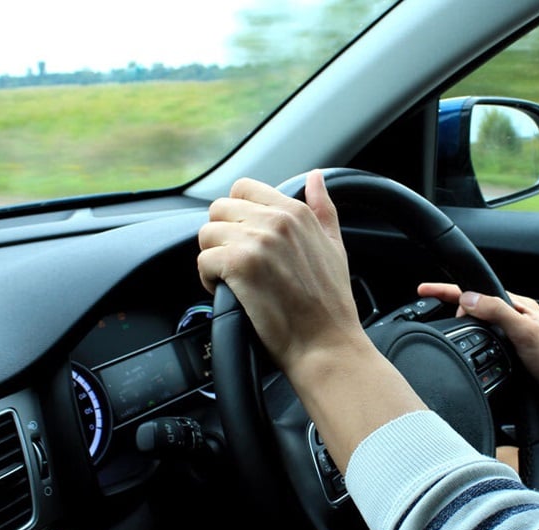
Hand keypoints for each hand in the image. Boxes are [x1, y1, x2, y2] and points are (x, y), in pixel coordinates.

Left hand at [197, 170, 366, 373]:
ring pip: (207, 234)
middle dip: (222, 237)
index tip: (245, 240)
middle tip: (237, 263)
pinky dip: (209, 280)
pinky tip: (230, 293)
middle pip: (219, 209)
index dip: (237, 215)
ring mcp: (256, 241)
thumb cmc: (331, 303)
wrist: (326, 343)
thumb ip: (323, 208)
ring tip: (233, 280)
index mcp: (295, 211)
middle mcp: (275, 220)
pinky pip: (203, 261)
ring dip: (213, 258)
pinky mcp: (239, 265)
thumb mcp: (335, 246)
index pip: (244, 188)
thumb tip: (315, 177)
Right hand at [416, 282, 538, 420]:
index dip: (448, 291)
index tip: (425, 290)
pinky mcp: (510, 358)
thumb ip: (496, 312)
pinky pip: (483, 346)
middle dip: (452, 310)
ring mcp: (512, 339)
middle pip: (474, 308)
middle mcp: (514, 320)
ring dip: (461, 330)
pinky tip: (465, 353)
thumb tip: (467, 299)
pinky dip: (470, 347)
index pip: (476, 292)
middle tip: (438, 320)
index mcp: (519, 307)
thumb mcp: (525, 331)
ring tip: (445, 332)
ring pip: (477, 328)